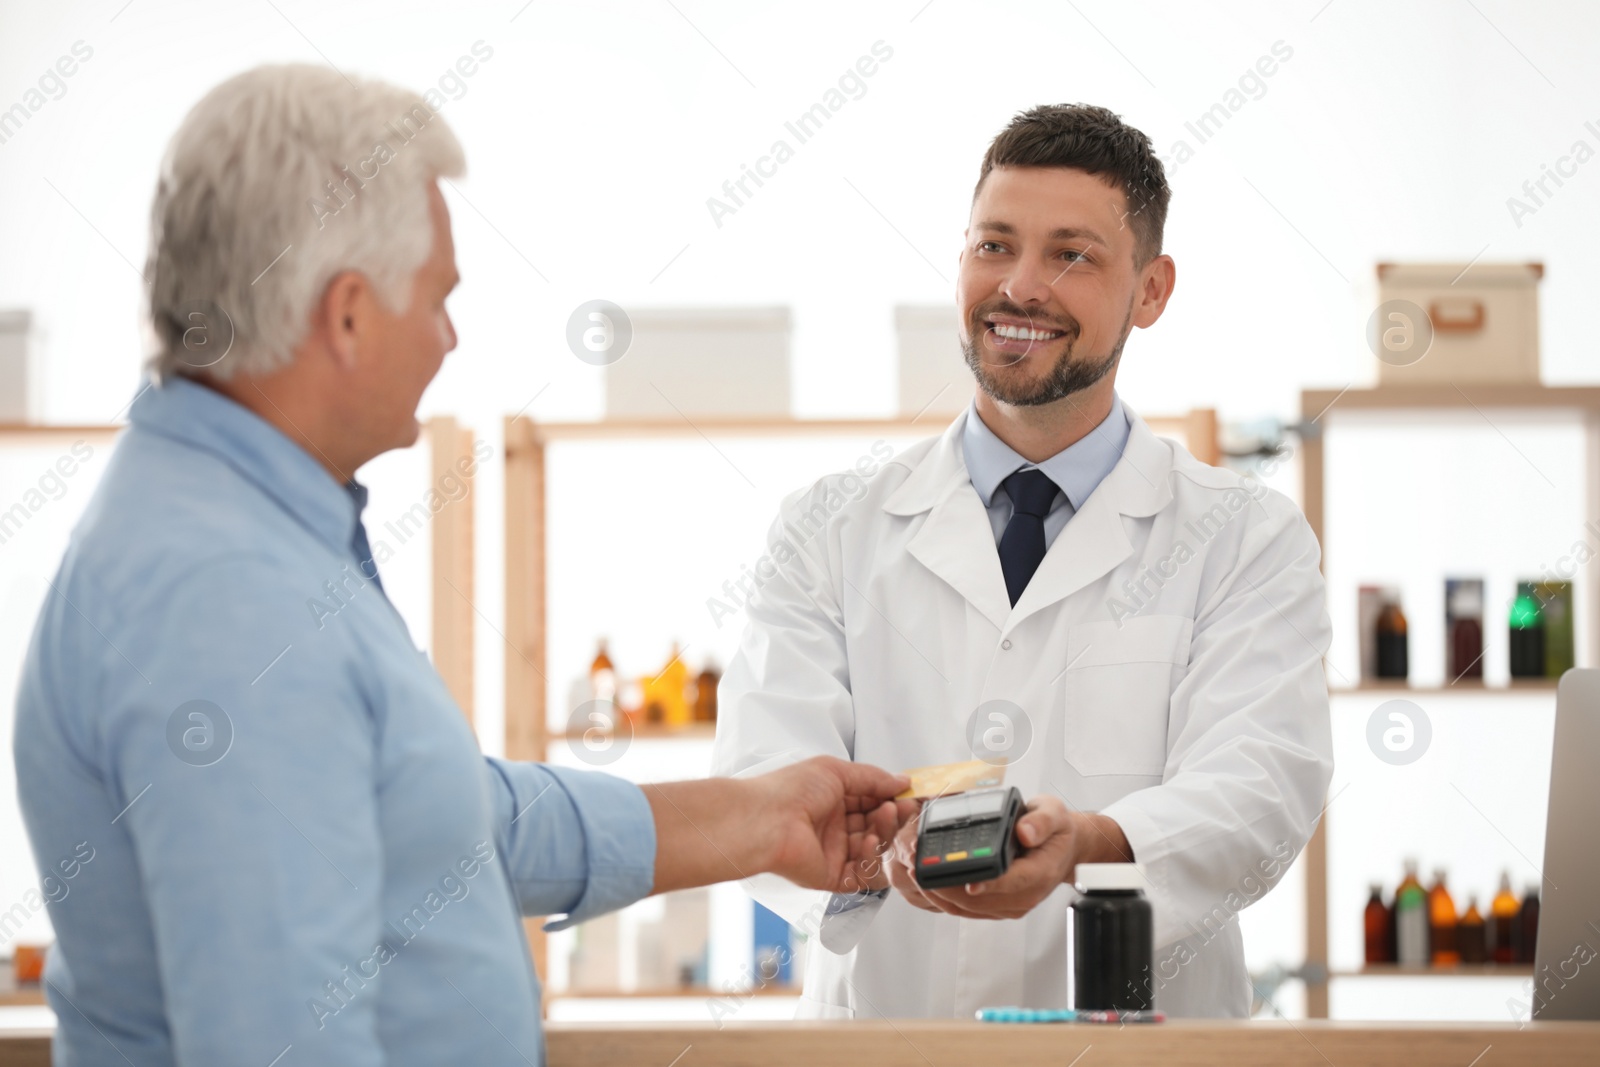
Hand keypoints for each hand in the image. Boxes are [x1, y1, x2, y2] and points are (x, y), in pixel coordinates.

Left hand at [750, 757, 912, 893]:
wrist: (767, 821)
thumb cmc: (788, 792)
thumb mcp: (835, 771)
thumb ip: (872, 778)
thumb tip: (900, 781)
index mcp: (831, 799)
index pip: (872, 802)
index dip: (891, 799)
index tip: (908, 794)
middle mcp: (833, 826)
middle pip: (876, 826)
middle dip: (892, 816)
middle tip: (904, 806)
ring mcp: (833, 852)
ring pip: (875, 849)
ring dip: (885, 833)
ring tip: (886, 816)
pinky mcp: (832, 876)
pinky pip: (864, 874)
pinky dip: (872, 859)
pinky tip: (868, 842)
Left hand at [887, 794, 1130, 919]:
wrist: (1062, 849)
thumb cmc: (1055, 831)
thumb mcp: (1053, 813)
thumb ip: (1040, 821)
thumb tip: (1025, 832)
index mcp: (1039, 872)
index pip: (1011, 882)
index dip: (988, 883)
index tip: (967, 881)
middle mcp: (1024, 894)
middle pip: (981, 901)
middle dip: (948, 887)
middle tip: (921, 869)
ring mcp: (1010, 904)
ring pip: (969, 909)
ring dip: (940, 894)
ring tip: (916, 873)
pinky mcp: (997, 906)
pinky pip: (967, 909)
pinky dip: (945, 898)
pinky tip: (927, 882)